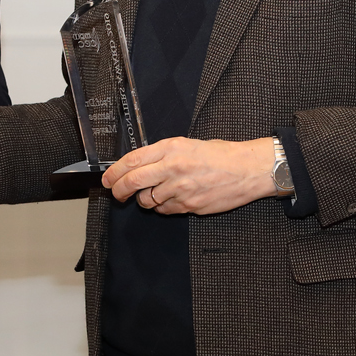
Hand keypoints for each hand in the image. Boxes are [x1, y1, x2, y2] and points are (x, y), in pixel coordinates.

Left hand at [101, 136, 276, 214]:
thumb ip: (163, 154)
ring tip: (154, 194)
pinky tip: (171, 200)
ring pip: (148, 200)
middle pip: (133, 182)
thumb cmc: (222, 155)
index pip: (132, 160)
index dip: (114, 172)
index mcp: (171, 148)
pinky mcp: (189, 205)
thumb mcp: (188, 144)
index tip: (108, 179)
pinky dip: (163, 207)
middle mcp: (173, 167)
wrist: (248, 169)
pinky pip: (165, 210)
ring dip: (145, 200)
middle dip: (119, 190)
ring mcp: (181, 189)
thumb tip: (140, 165)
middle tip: (116, 194)